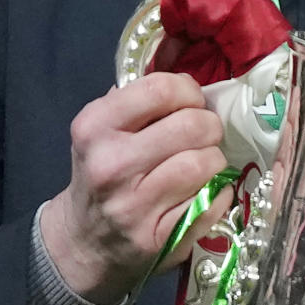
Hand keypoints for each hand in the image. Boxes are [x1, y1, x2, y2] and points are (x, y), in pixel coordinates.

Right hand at [40, 73, 231, 304]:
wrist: (85, 242)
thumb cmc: (102, 174)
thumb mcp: (103, 130)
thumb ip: (139, 99)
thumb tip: (187, 61)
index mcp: (95, 127)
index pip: (160, 89)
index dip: (188, 91)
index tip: (191, 101)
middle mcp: (111, 165)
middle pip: (192, 125)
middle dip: (209, 126)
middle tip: (204, 133)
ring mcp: (134, 206)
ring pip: (205, 163)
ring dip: (215, 159)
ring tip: (204, 162)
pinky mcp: (159, 238)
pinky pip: (212, 201)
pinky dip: (219, 193)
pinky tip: (205, 191)